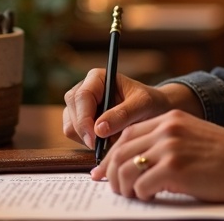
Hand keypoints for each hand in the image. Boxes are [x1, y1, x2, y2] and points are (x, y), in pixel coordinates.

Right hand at [63, 69, 200, 148]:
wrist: (154, 111)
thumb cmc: (149, 102)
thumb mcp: (142, 105)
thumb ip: (123, 114)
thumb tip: (98, 129)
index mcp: (97, 78)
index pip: (82, 97)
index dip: (84, 119)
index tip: (95, 138)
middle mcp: (84, 89)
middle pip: (71, 111)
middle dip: (85, 131)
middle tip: (102, 146)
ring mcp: (79, 105)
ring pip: (70, 126)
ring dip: (86, 138)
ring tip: (110, 140)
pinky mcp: (79, 120)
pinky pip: (74, 135)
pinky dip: (86, 142)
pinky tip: (105, 141)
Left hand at [97, 109, 223, 201]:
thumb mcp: (192, 136)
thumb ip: (166, 141)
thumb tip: (136, 163)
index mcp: (170, 119)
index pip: (128, 135)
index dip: (112, 156)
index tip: (104, 172)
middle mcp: (166, 128)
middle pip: (121, 151)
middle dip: (112, 174)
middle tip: (116, 190)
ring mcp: (169, 147)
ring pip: (126, 169)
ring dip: (124, 187)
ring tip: (134, 195)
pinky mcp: (174, 168)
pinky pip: (141, 185)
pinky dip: (141, 195)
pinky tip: (151, 197)